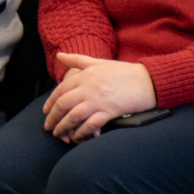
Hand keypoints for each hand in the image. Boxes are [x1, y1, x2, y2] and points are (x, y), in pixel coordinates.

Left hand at [42, 53, 156, 142]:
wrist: (148, 81)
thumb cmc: (123, 72)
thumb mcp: (99, 62)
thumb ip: (77, 60)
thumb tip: (59, 55)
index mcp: (85, 75)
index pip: (61, 90)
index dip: (51, 102)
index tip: (46, 111)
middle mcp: (89, 88)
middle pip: (64, 104)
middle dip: (53, 117)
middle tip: (48, 127)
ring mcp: (99, 100)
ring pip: (74, 116)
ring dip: (63, 126)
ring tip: (58, 134)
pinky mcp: (110, 111)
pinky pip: (90, 124)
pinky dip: (81, 132)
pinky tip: (77, 137)